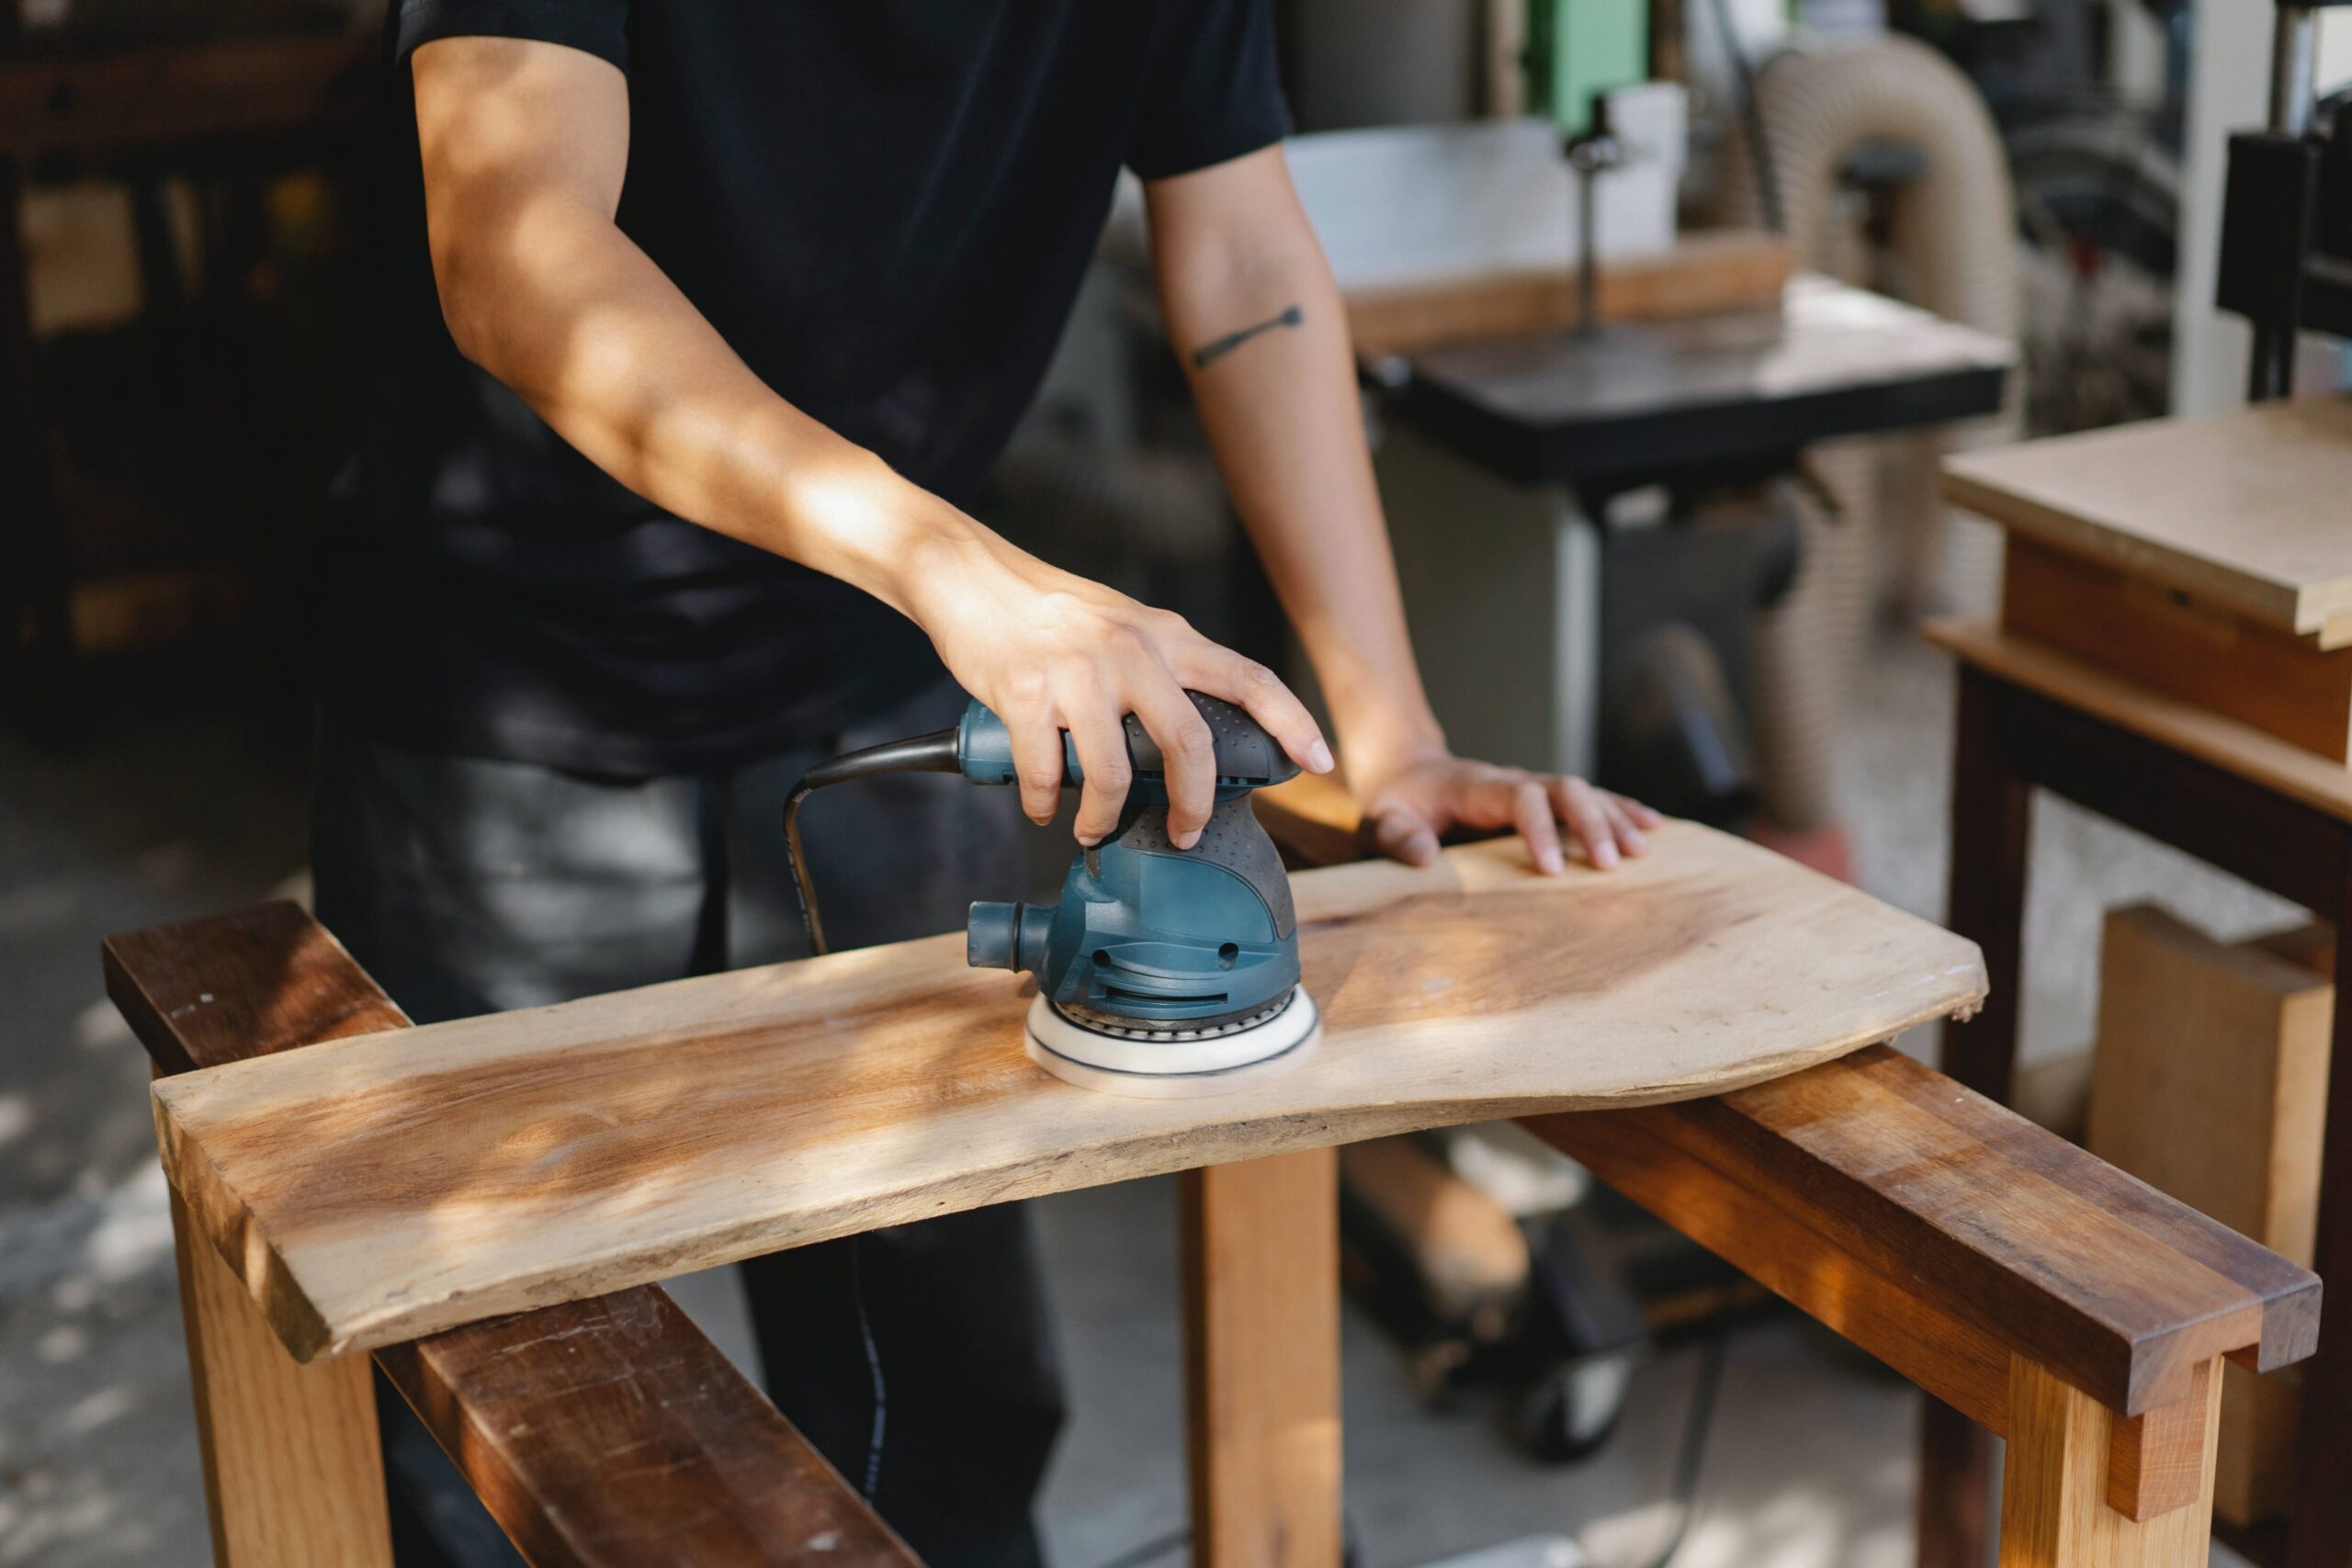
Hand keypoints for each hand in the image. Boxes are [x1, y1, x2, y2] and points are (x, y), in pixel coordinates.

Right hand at [904, 527, 1332, 848]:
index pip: (1249, 678)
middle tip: (1184, 833)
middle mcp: (1131, 651)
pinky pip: (1045, 773)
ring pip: (1112, 774)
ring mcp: (1078, 673)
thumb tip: (1188, 738)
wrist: (969, 575)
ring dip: (1102, 818)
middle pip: (1189, 744)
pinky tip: (1043, 806)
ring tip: (1092, 829)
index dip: (1292, 722)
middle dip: (1192, 806)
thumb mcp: (1124, 624)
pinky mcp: (1025, 693)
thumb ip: (1161, 668)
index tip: (1319, 761)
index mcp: (1166, 636)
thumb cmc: (1048, 610)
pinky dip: (1045, 803)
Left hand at [1351, 746, 1661, 873]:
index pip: (1520, 797)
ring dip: (1613, 819)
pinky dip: (1620, 810)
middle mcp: (1513, 780)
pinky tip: (1651, 827)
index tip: (1551, 869)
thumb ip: (1397, 836)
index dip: (1539, 828)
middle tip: (1611, 864)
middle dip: (1590, 823)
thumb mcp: (1381, 820)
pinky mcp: (1544, 799)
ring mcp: (1532, 786)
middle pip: (1563, 789)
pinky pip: (1589, 799)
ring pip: (1583, 792)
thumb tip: (1425, 857)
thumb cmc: (1396, 802)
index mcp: (1477, 786)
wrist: (1407, 772)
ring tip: (1641, 851)